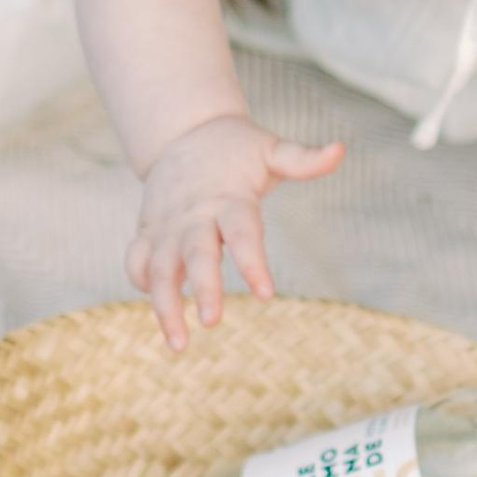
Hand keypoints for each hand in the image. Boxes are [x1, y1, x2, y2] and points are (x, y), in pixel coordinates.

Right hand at [127, 113, 346, 350]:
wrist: (183, 131)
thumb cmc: (236, 149)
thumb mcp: (270, 150)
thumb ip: (302, 159)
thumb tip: (340, 149)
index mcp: (228, 199)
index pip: (242, 232)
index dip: (252, 262)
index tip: (266, 294)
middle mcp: (195, 216)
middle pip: (196, 255)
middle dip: (203, 288)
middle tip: (212, 322)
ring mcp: (167, 226)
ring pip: (159, 269)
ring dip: (165, 307)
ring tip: (179, 346)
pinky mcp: (148, 232)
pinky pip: (137, 262)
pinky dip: (142, 283)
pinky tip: (162, 312)